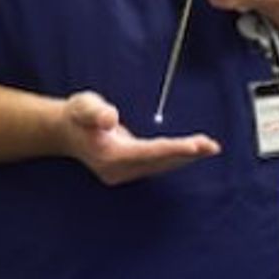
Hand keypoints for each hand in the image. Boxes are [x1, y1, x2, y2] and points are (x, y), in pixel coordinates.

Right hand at [61, 91, 218, 185]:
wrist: (66, 130)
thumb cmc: (78, 115)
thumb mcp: (83, 106)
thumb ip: (95, 112)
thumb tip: (110, 119)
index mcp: (110, 156)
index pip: (148, 153)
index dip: (173, 149)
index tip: (195, 146)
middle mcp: (119, 169)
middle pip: (159, 162)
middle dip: (187, 154)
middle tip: (212, 146)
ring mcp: (124, 172)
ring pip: (161, 165)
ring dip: (186, 157)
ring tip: (210, 147)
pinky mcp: (130, 169)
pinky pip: (158, 164)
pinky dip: (176, 158)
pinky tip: (193, 152)